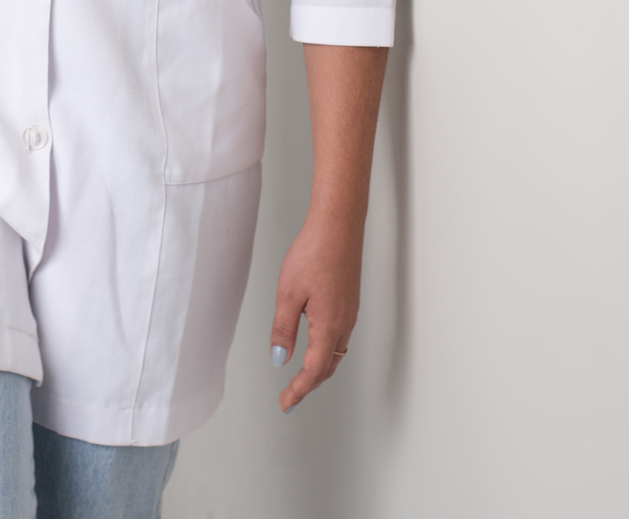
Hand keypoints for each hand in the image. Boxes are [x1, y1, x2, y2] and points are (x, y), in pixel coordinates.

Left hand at [269, 217, 361, 411]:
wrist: (339, 226)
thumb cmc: (314, 252)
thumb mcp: (288, 293)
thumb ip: (283, 329)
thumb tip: (279, 359)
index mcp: (328, 326)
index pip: (314, 370)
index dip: (299, 390)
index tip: (285, 403)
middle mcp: (344, 324)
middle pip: (328, 367)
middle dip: (308, 385)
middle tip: (290, 397)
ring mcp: (349, 313)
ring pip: (336, 353)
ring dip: (319, 369)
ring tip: (300, 378)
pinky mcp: (349, 302)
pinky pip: (340, 338)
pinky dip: (327, 351)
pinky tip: (316, 346)